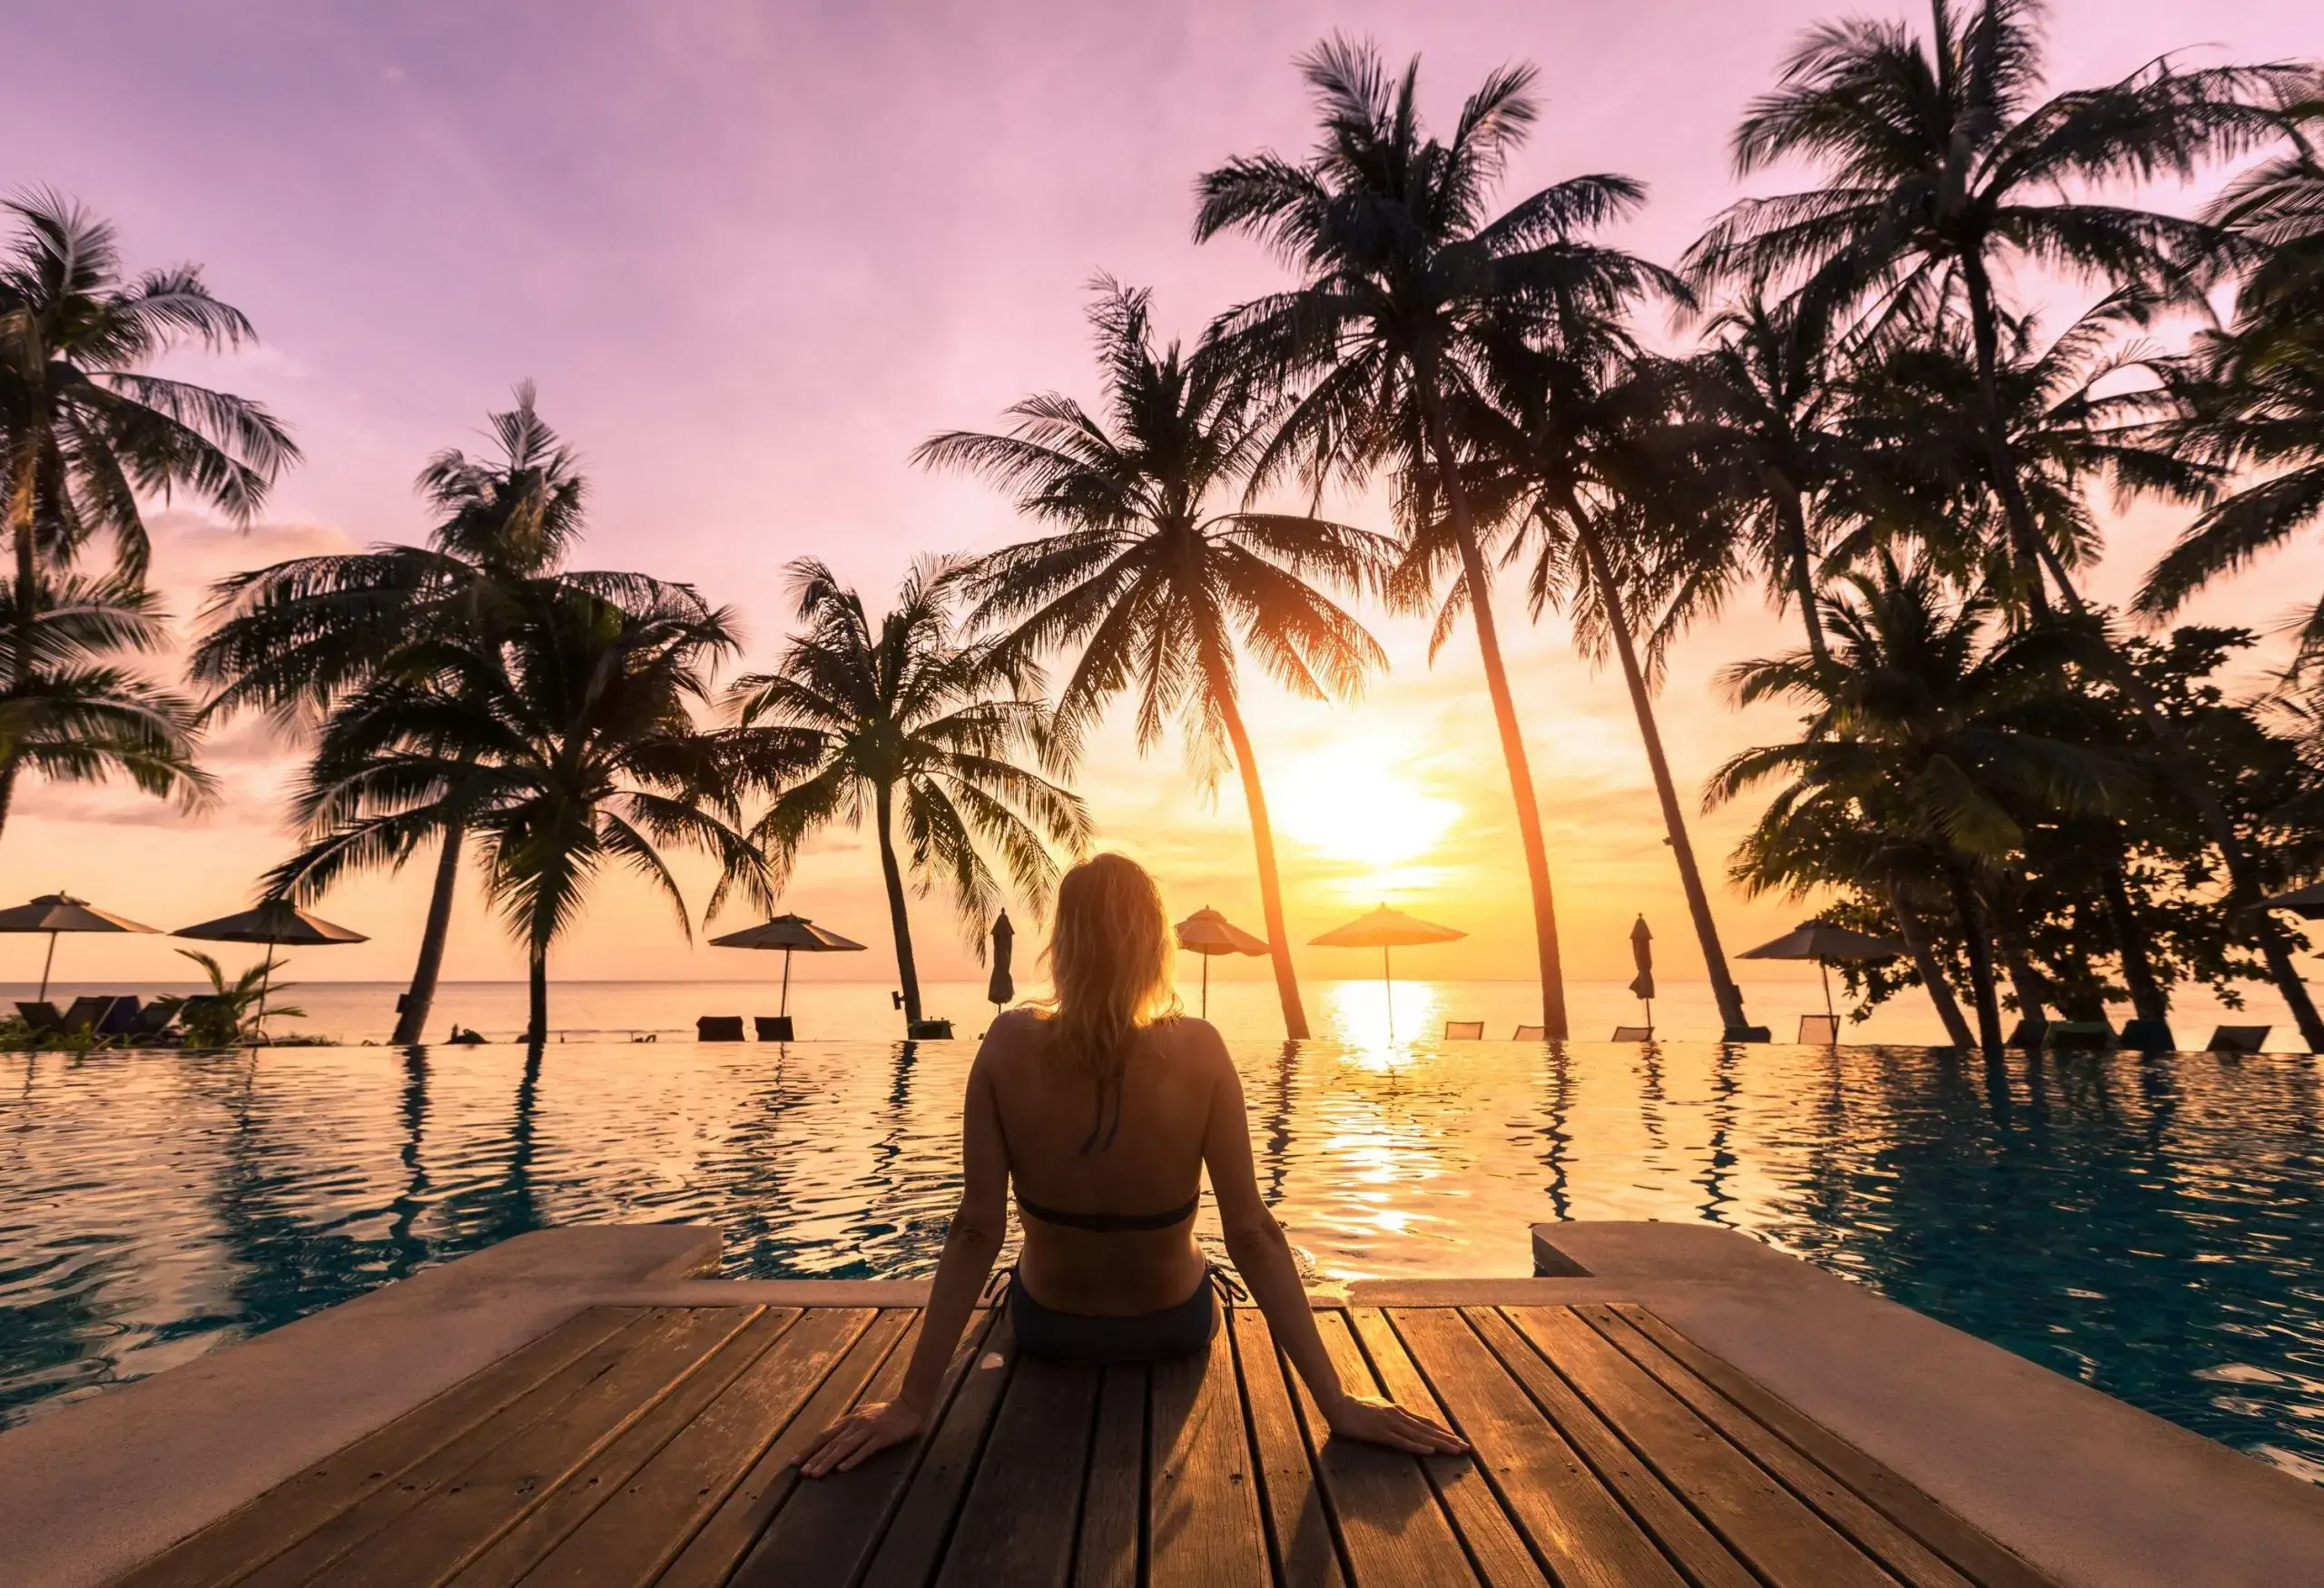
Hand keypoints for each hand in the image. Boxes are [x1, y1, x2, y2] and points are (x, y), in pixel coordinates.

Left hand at [795, 1398, 925, 1476]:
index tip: (795, 1461)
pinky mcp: (881, 1437)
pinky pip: (865, 1450)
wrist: (910, 1405)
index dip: (809, 1449)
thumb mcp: (864, 1414)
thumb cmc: (887, 1411)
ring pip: (843, 1448)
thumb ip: (849, 1424)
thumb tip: (834, 1436)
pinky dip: (852, 1459)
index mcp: (849, 1419)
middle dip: (814, 1458)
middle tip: (801, 1472)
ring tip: (815, 1474)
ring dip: (827, 1461)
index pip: (824, 1436)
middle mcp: (855, 1424)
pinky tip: (842, 1469)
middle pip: (830, 1443)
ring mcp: (868, 1430)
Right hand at [1322, 1393, 1469, 1455]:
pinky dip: (1417, 1446)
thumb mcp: (1379, 1407)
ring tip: (1455, 1450)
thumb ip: (1393, 1414)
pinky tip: (1429, 1451)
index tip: (1457, 1439)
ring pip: (1420, 1435)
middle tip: (1466, 1448)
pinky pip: (1402, 1441)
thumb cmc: (1357, 1407)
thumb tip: (1404, 1418)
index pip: (1426, 1423)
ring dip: (1440, 1443)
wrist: (1338, 1404)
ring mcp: (1391, 1424)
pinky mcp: (1381, 1432)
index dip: (1443, 1432)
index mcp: (1399, 1411)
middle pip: (1429, 1429)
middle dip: (1449, 1439)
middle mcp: (1399, 1416)